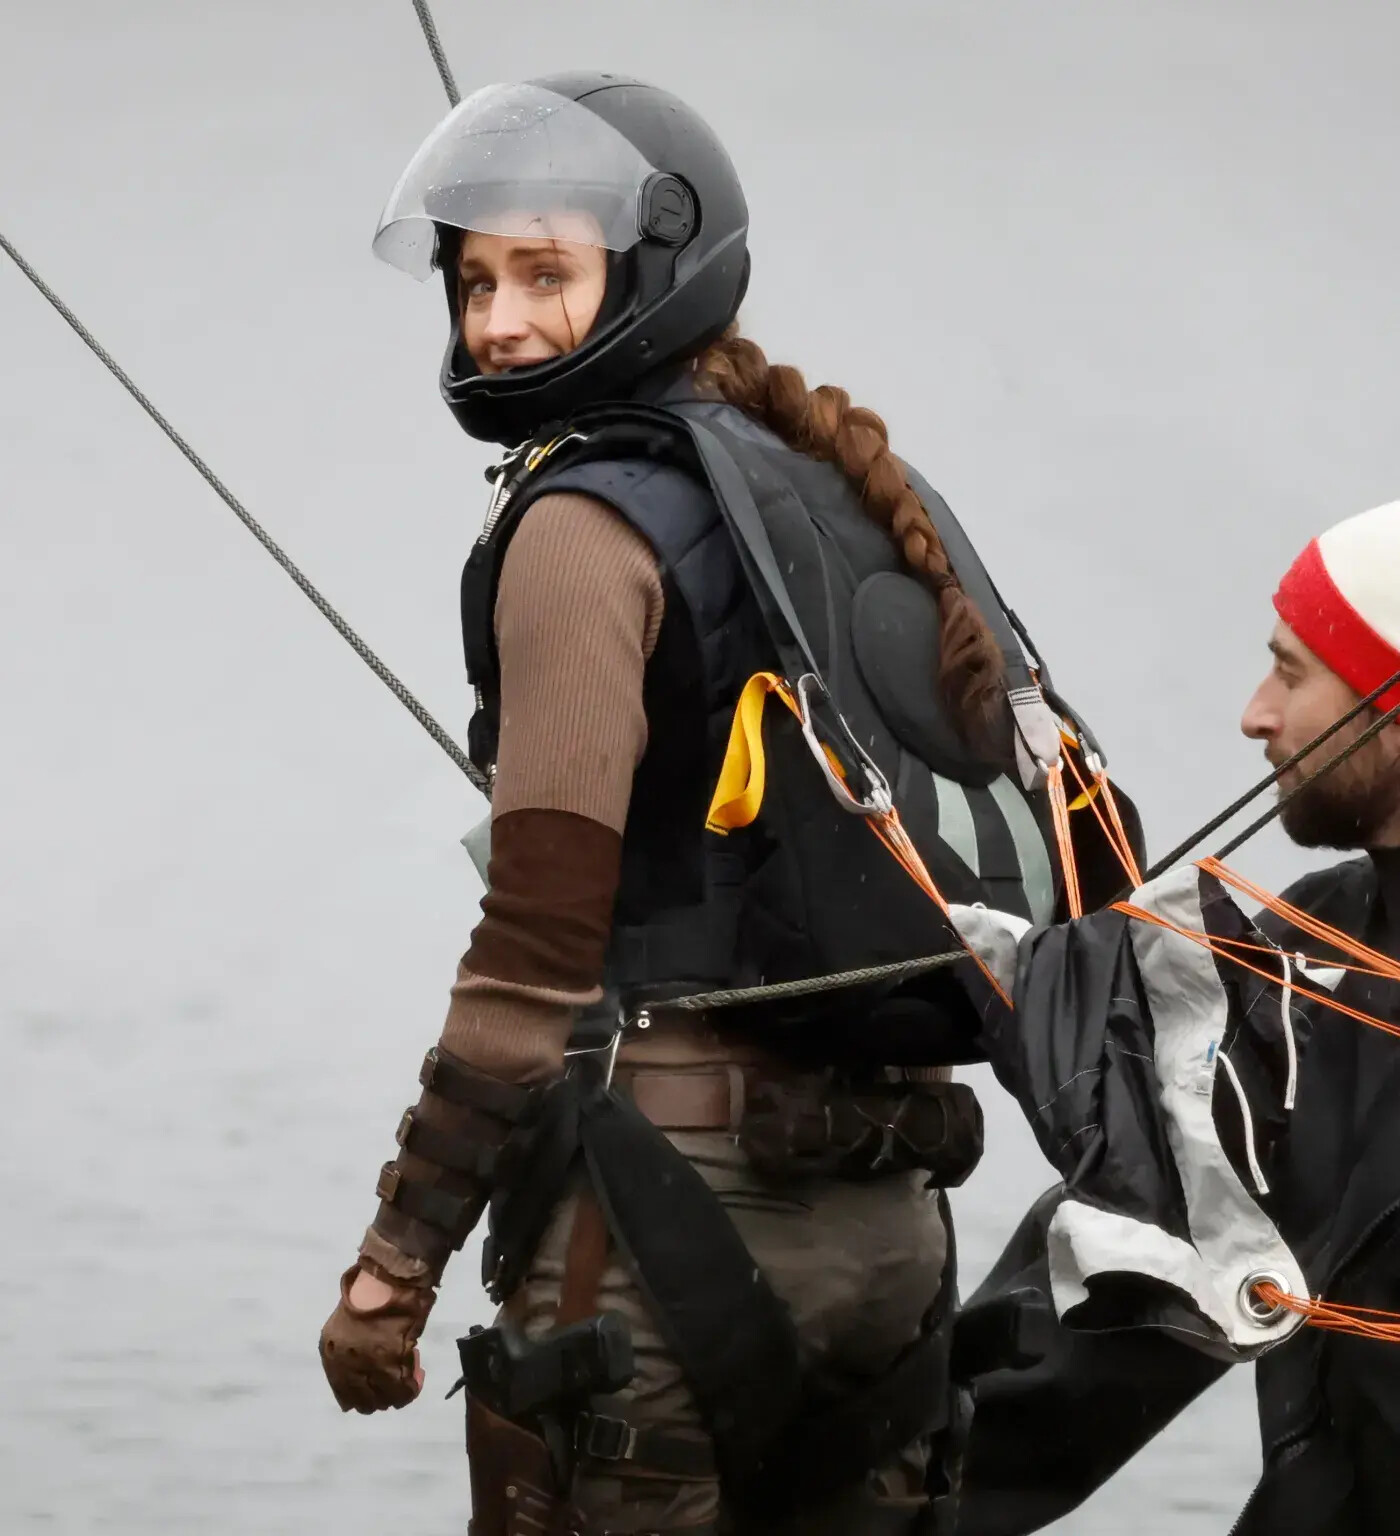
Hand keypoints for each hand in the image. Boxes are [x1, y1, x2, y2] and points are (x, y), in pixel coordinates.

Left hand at [319, 1262, 434, 1412]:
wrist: (388, 1274)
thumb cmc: (370, 1291)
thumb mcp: (349, 1324)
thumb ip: (353, 1350)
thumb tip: (367, 1373)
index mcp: (332, 1353)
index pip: (345, 1394)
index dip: (366, 1395)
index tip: (381, 1387)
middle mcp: (345, 1364)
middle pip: (365, 1402)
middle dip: (383, 1397)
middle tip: (398, 1381)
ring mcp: (368, 1365)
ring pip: (386, 1400)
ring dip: (399, 1392)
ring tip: (411, 1372)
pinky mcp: (392, 1361)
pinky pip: (404, 1388)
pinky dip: (414, 1385)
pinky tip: (419, 1373)